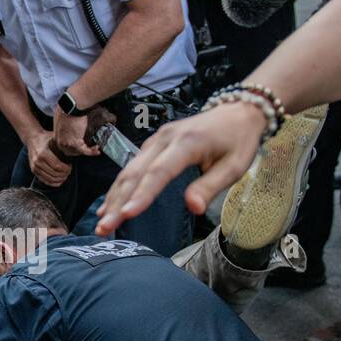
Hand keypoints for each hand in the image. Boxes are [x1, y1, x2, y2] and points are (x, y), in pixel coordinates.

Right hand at [26, 127, 72, 186]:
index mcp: (43, 154)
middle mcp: (38, 162)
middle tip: (69, 171)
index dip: (66, 169)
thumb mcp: (54, 139)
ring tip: (65, 176)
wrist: (32, 139)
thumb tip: (76, 150)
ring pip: (50, 179)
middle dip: (64, 174)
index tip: (70, 166)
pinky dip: (53, 183)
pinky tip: (59, 181)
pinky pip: (44, 181)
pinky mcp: (34, 171)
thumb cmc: (45, 138)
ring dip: (60, 179)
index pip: (57, 166)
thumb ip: (63, 145)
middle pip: (54, 174)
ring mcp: (35, 167)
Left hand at [52, 105, 97, 157]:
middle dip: (81, 150)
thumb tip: (70, 123)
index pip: (64, 146)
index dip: (73, 147)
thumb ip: (64, 124)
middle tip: (90, 147)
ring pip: (78, 152)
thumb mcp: (62, 116)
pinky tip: (97, 150)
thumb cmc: (68, 107)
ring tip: (95, 148)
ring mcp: (67, 144)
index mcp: (56, 135)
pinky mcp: (75, 143)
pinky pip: (85, 151)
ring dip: (88, 151)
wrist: (72, 106)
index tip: (82, 144)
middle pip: (70, 152)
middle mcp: (60, 142)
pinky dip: (92, 151)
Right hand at [96, 100, 269, 234]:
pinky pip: (132, 167)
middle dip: (118, 202)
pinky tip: (109, 205)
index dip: (142, 195)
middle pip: (136, 173)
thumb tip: (193, 208)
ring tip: (102, 223)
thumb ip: (210, 187)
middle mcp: (165, 138)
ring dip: (114, 197)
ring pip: (129, 170)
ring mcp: (156, 139)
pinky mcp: (153, 144)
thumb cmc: (238, 140)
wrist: (238, 112)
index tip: (128, 214)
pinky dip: (120, 188)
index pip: (159, 172)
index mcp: (187, 142)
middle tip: (104, 228)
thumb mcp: (234, 166)